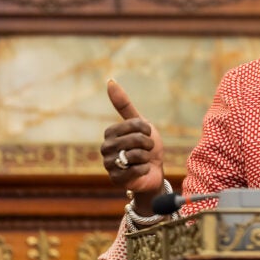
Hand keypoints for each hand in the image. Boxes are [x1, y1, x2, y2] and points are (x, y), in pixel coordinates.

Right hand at [101, 79, 165, 208]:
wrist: (154, 171)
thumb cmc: (146, 146)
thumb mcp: (139, 123)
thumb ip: (124, 104)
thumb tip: (109, 80)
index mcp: (110, 132)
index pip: (135, 125)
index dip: (146, 130)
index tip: (146, 135)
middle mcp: (105, 148)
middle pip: (136, 139)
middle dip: (148, 144)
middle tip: (146, 150)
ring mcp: (109, 164)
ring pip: (136, 155)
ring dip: (146, 157)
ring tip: (143, 160)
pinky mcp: (116, 179)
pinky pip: (136, 169)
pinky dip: (144, 169)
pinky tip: (141, 170)